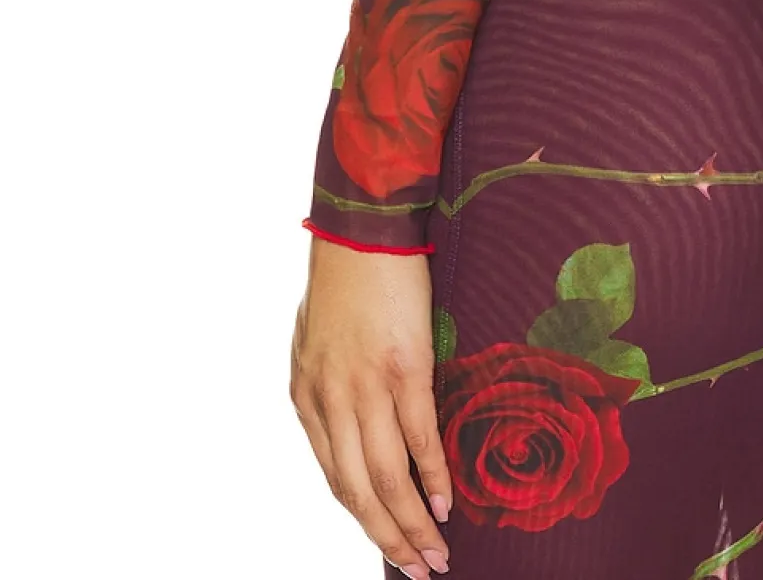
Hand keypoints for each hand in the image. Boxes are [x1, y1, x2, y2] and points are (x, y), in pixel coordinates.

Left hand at [290, 235, 452, 578]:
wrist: (364, 227)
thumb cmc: (346, 278)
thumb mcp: (320, 341)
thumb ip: (331, 386)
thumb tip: (354, 421)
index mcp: (307, 397)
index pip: (335, 478)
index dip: (364, 518)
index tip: (387, 545)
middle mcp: (330, 400)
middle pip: (358, 491)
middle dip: (387, 537)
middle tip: (418, 569)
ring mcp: (366, 386)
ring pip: (387, 475)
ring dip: (412, 522)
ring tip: (436, 552)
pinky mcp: (403, 366)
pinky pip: (418, 436)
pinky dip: (432, 476)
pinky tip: (444, 501)